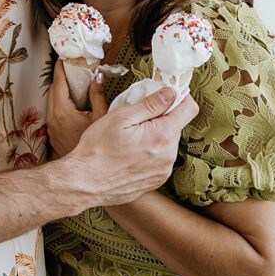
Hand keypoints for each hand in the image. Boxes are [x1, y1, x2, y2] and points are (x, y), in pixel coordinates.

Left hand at [47, 61, 107, 157]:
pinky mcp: (54, 133)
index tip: (64, 58)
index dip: (60, 68)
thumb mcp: (102, 118)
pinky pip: (54, 111)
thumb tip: (97, 77)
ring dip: (61, 90)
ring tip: (75, 82)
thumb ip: (99, 95)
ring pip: (52, 100)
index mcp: (62, 111)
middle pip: (53, 89)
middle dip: (62, 77)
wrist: (87, 172)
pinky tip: (74, 102)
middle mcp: (53, 118)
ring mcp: (52, 126)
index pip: (58, 82)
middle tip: (72, 67)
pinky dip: (61, 102)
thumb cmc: (96, 148)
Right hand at [63, 84, 197, 211]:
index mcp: (162, 135)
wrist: (85, 183)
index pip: (189, 109)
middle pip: (176, 126)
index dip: (180, 97)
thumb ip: (151, 104)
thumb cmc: (98, 149)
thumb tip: (171, 92)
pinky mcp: (156, 181)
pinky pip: (160, 160)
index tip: (167, 94)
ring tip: (130, 138)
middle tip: (136, 117)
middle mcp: (169, 155)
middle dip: (161, 118)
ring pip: (167, 143)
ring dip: (155, 136)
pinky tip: (130, 153)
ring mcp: (163, 171)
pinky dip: (150, 153)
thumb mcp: (122, 117)